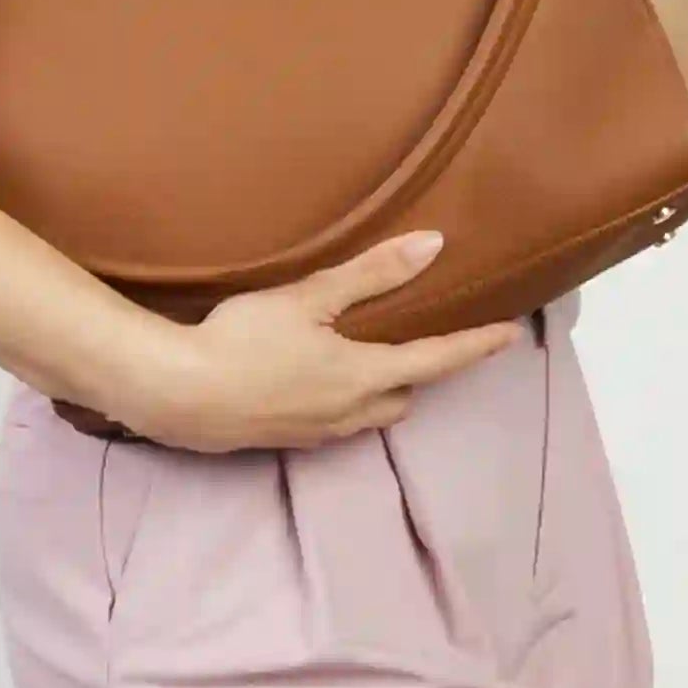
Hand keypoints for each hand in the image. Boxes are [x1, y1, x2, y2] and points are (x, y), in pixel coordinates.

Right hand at [122, 230, 527, 453]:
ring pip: (369, 414)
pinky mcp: (284, 441)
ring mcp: (316, 433)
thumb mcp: (308, 299)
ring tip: (370, 358)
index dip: (476, 346)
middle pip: (404, 396)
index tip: (510, 334)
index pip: (438, 360)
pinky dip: (343, 402)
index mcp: (364, 376)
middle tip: (422, 339)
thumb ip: (371, 275)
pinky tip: (315, 380)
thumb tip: (433, 246)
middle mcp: (349, 413)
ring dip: (381, 391)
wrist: (177, 396)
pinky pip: (334, 423)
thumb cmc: (243, 341)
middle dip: (419, 372)